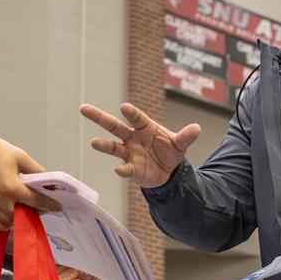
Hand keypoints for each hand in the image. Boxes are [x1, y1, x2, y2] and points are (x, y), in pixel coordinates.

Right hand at [0, 139, 57, 231]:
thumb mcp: (20, 157)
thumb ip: (35, 170)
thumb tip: (46, 180)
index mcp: (11, 187)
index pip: (36, 201)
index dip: (49, 205)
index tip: (57, 207)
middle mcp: (0, 200)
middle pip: (23, 215)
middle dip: (34, 212)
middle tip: (40, 208)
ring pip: (9, 222)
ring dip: (19, 219)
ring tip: (25, 211)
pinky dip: (4, 224)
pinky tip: (10, 217)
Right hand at [81, 103, 200, 188]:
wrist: (168, 172)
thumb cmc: (169, 151)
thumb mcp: (180, 144)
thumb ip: (186, 137)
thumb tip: (197, 128)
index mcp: (144, 127)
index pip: (136, 117)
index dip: (131, 113)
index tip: (124, 107)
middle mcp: (132, 137)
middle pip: (113, 126)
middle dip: (99, 117)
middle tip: (83, 108)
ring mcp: (129, 153)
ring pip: (113, 147)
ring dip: (103, 145)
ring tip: (93, 142)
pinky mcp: (130, 169)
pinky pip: (124, 168)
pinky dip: (122, 170)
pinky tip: (119, 169)